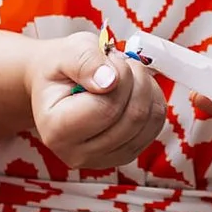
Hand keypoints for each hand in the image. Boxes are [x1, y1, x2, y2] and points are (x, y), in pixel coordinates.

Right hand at [27, 30, 165, 168]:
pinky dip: (152, 100)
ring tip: (125, 75)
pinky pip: (155, 126)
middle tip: (121, 64)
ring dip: (147, 88)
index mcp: (57, 130)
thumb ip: (85, 62)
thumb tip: (109, 81)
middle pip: (132, 118)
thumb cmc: (60, 69)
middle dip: (136, 79)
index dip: (120, 77)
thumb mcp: (66, 52)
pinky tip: (133, 89)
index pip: (107, 108)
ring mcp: (101, 158)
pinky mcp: (123, 156)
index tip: (110, 60)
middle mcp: (77, 153)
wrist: (55, 85)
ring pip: (148, 122)